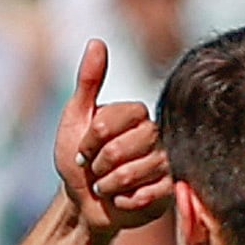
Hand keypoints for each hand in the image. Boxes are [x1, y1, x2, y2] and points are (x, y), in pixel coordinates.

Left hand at [53, 38, 172, 240]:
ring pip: (132, 174)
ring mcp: (166, 164)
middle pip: (121, 149)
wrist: (85, 203)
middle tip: (95, 170)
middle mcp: (157, 135)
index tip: (82, 150)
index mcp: (137, 114)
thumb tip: (96, 41)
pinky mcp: (168, 192)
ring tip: (105, 186)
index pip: (110, 122)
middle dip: (98, 165)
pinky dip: (122, 202)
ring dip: (108, 185)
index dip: (90, 141)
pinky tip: (120, 200)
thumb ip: (88, 81)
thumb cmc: (79, 160)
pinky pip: (143, 196)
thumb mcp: (76, 118)